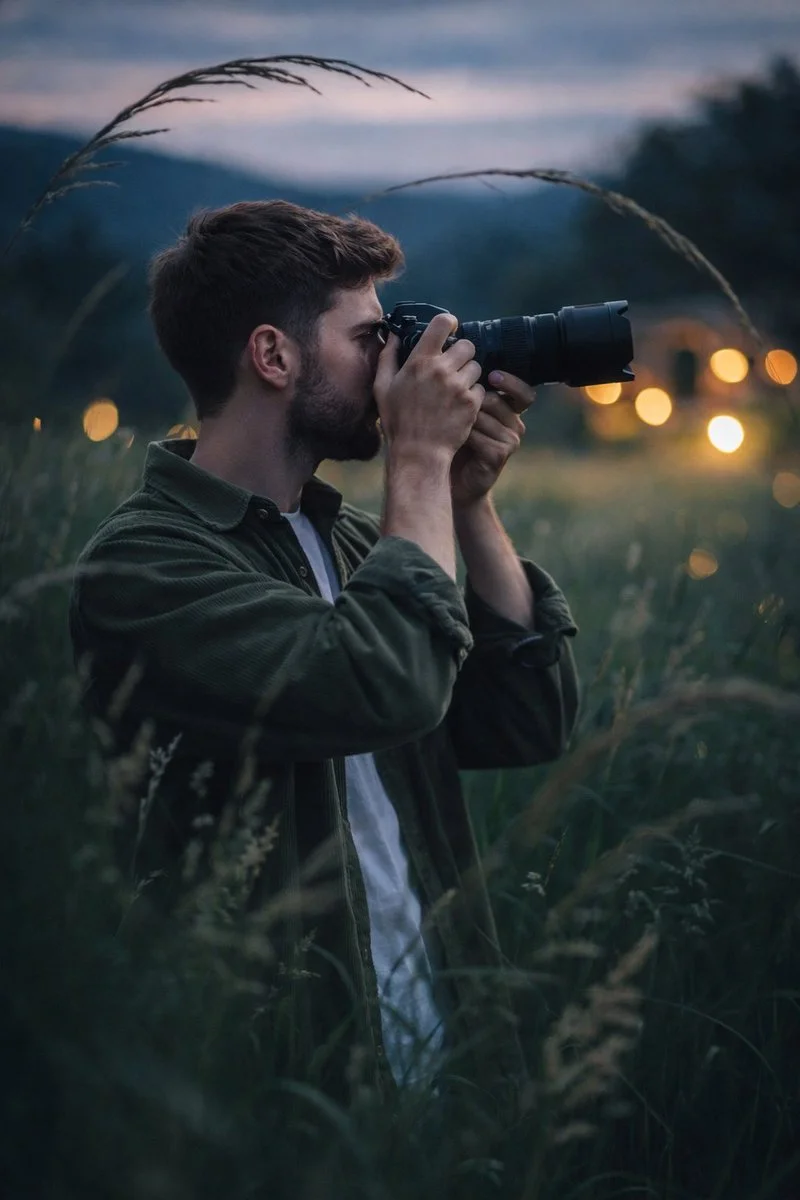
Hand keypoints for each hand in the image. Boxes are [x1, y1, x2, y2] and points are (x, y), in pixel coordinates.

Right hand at [374, 314, 484, 462]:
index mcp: (419, 361)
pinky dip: (473, 396)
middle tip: (454, 367)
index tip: (450, 329)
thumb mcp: (383, 388)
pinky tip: (460, 406)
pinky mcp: (471, 403)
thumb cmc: (398, 421)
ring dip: (469, 375)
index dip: (449, 322)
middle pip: (467, 345)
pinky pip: (480, 389)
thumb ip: (387, 357)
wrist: (418, 453)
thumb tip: (393, 335)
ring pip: (476, 367)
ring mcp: (458, 387)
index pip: (442, 323)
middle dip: (462, 354)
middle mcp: (441, 370)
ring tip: (456, 389)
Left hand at [450, 370, 534, 508]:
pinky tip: (452, 439)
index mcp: (509, 409)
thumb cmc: (451, 439)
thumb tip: (458, 360)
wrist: (449, 478)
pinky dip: (463, 435)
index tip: (492, 376)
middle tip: (453, 406)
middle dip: (473, 401)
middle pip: (499, 401)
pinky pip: (479, 436)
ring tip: (449, 425)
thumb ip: (467, 391)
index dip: (511, 382)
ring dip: (464, 419)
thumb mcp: (460, 412)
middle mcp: (515, 423)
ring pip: (485, 417)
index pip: (523, 391)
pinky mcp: (500, 455)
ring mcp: (511, 441)